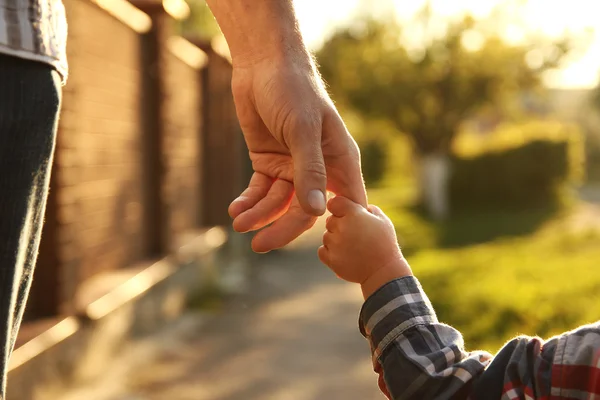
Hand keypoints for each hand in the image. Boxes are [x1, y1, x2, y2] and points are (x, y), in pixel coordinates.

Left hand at [229, 56, 366, 252]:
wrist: (262, 64)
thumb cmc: (293, 90)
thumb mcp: (302, 130)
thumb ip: (310, 171)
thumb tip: (318, 212)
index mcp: (339, 160)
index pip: (344, 203)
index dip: (336, 226)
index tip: (322, 248)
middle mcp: (317, 168)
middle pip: (304, 210)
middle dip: (282, 228)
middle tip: (259, 246)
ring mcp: (291, 167)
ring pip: (278, 203)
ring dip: (259, 215)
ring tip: (239, 224)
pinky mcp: (268, 162)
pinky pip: (260, 190)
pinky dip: (249, 201)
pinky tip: (236, 210)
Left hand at [318, 196, 411, 298]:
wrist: (384, 271)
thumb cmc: (385, 244)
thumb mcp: (382, 221)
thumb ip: (368, 209)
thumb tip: (358, 207)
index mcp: (354, 214)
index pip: (334, 203)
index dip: (339, 208)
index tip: (345, 215)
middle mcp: (342, 227)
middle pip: (329, 221)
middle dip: (339, 225)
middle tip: (354, 235)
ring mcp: (335, 244)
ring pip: (327, 236)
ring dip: (335, 240)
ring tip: (353, 247)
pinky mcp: (331, 259)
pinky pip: (322, 250)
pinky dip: (330, 252)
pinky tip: (344, 254)